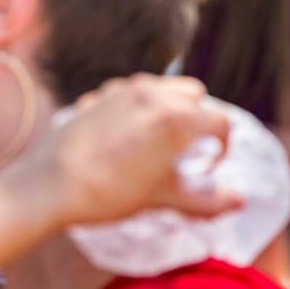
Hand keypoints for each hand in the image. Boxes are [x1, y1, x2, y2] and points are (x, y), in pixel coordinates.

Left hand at [18, 74, 241, 226]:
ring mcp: (121, 90)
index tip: (208, 166)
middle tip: (184, 150)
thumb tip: (240, 200)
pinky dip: (136, 107)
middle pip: (193, 95)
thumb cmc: (109, 192)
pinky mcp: (97, 94)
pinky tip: (123, 135)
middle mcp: (152, 94)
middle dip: (196, 118)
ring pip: (160, 88)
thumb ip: (206, 199)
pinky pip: (128, 92)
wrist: (50, 184)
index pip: (220, 122)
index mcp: (177, 117)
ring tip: (156, 141)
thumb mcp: (163, 198)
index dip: (221, 147)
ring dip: (167, 107)